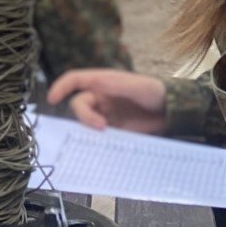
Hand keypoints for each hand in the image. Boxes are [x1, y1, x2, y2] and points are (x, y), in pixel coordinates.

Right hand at [45, 68, 167, 134]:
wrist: (173, 112)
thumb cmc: (157, 92)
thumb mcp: (139, 87)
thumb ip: (118, 85)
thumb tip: (95, 82)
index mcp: (103, 82)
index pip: (75, 80)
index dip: (61, 87)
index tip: (52, 100)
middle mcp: (101, 98)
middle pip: (79, 105)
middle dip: (85, 116)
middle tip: (101, 127)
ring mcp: (106, 115)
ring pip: (86, 122)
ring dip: (89, 130)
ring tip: (106, 136)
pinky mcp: (114, 130)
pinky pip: (98, 136)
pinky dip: (97, 141)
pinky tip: (105, 146)